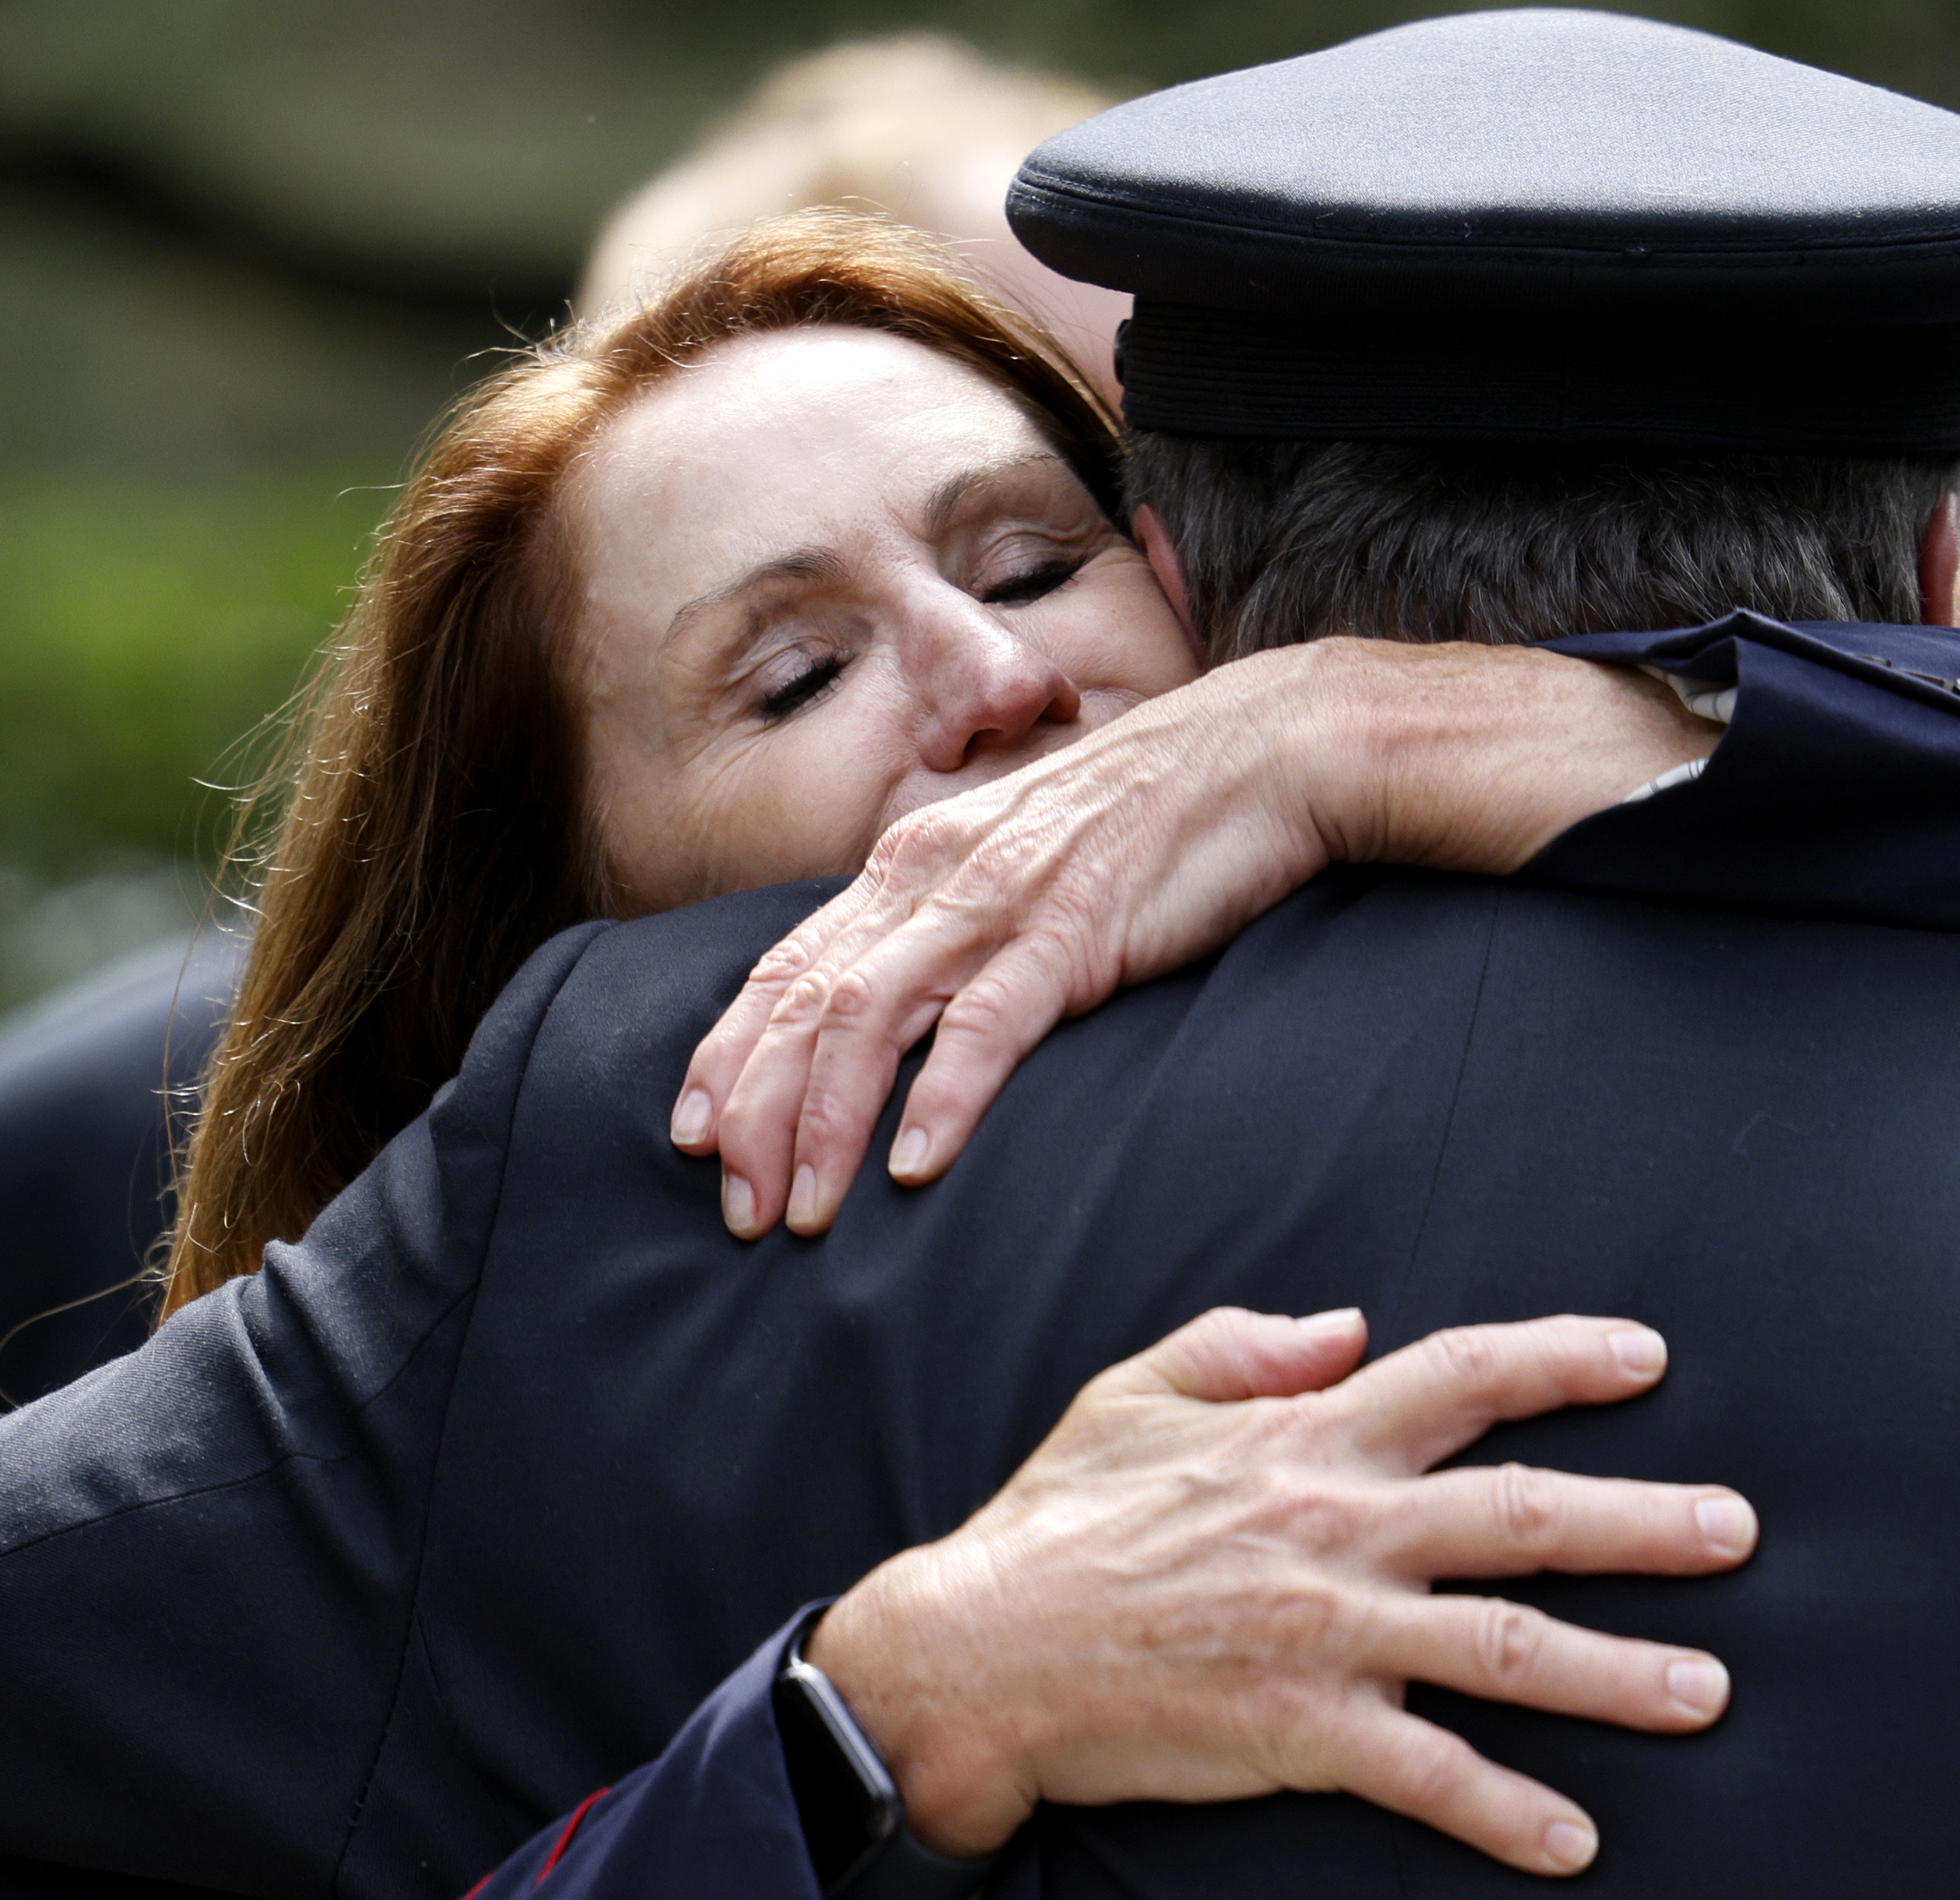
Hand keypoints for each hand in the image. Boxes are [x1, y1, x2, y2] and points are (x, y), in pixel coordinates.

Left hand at [670, 641, 1712, 1236]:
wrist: (1268, 748)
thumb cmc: (1146, 821)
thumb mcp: (1022, 868)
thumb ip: (954, 927)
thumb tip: (899, 1012)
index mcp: (913, 860)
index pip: (788, 968)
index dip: (730, 1055)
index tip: (691, 1140)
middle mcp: (936, 872)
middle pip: (807, 1002)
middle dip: (757, 1113)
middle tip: (735, 1208)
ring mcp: (1005, 896)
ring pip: (873, 1015)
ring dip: (827, 1121)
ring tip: (803, 1211)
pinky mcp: (1081, 925)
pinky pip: (992, 1020)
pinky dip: (946, 1095)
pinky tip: (916, 1165)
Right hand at [804, 1308, 1753, 1875]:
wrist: (976, 1650)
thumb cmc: (1057, 1519)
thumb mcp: (1137, 1390)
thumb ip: (1247, 1345)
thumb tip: (1349, 1322)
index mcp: (1307, 1435)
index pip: (1462, 1375)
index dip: (1563, 1359)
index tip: (1648, 1357)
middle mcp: (1340, 1524)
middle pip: (1527, 1513)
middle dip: (1646, 1521)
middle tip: (1740, 1529)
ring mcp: (1328, 1631)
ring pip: (1508, 1647)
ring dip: (1621, 1673)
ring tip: (1712, 1692)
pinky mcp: (1300, 1728)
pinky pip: (1428, 1775)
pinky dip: (1505, 1811)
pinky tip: (1574, 1840)